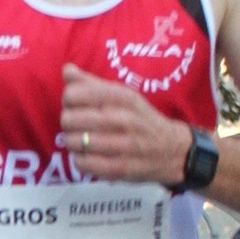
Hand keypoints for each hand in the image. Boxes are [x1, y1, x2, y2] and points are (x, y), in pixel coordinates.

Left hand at [60, 67, 193, 186]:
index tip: (76, 104)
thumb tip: (67, 70)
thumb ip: (92, 83)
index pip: (75, 93)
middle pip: (69, 118)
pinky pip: (82, 163)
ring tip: (82, 140)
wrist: (172, 149)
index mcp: (122, 97)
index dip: (68, 99)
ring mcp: (121, 145)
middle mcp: (123, 119)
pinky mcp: (118, 168)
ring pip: (73, 142)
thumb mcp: (123, 95)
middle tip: (77, 125)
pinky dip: (79, 160)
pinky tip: (88, 156)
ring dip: (72, 142)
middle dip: (68, 122)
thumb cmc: (140, 118)